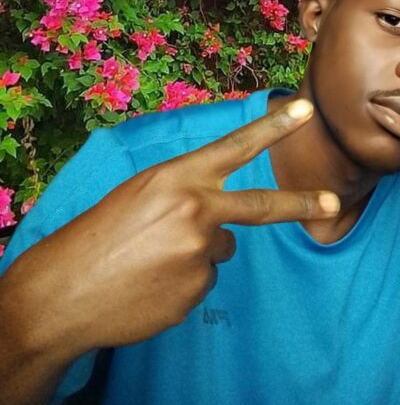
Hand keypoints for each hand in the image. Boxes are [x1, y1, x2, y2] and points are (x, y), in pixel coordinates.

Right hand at [7, 99, 339, 358]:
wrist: (64, 293)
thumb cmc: (98, 234)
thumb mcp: (139, 194)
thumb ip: (185, 194)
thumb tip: (223, 220)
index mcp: (178, 178)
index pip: (236, 146)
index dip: (274, 127)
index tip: (307, 110)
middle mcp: (197, 212)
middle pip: (261, 206)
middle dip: (301, 202)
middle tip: (330, 202)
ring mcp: (200, 256)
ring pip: (219, 249)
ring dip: (196, 254)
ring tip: (154, 261)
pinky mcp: (197, 293)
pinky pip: (202, 281)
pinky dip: (183, 283)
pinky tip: (152, 284)